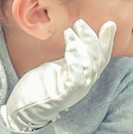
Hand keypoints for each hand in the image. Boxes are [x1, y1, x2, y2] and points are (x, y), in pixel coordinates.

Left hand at [1, 19, 115, 131]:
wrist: (22, 110)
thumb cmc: (38, 88)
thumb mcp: (56, 67)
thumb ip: (69, 56)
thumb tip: (76, 37)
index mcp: (83, 77)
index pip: (101, 58)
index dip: (107, 42)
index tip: (109, 24)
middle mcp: (83, 85)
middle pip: (98, 61)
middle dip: (92, 39)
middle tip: (80, 23)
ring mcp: (75, 92)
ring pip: (90, 67)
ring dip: (82, 46)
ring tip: (70, 32)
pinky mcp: (64, 96)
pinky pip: (77, 78)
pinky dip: (76, 60)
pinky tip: (70, 47)